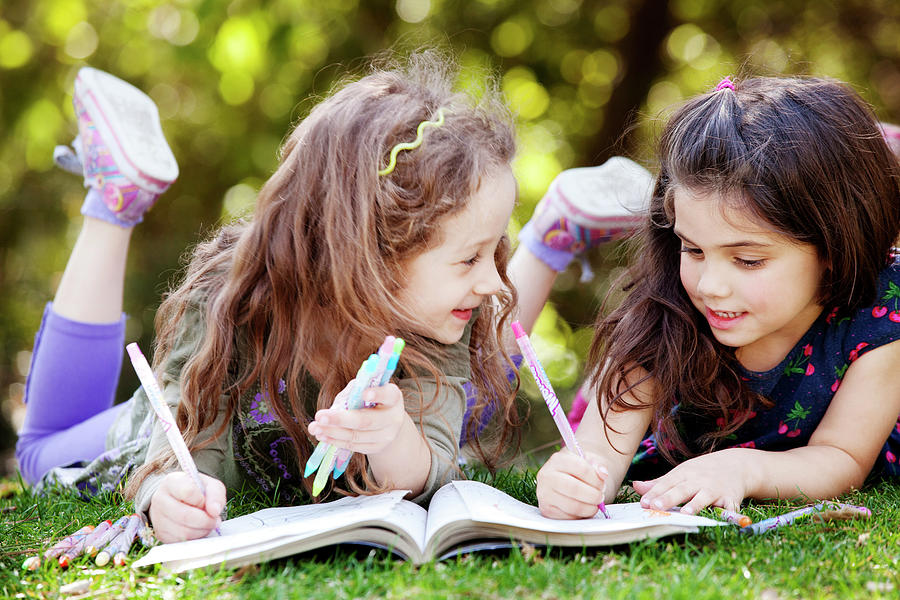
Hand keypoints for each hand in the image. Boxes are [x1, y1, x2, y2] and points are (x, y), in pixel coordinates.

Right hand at [148, 471, 225, 542]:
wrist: (180, 500)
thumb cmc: (197, 491)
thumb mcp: (210, 485)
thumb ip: (215, 494)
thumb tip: (214, 511)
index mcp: (172, 482)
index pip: (188, 491)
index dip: (202, 500)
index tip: (207, 503)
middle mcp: (160, 499)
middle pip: (184, 515)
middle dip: (205, 520)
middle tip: (215, 520)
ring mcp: (157, 518)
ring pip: (182, 531)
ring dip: (201, 530)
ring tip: (208, 524)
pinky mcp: (160, 534)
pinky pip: (180, 541)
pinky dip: (194, 538)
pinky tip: (198, 530)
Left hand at [308, 384, 405, 455]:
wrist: (386, 422)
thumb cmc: (372, 401)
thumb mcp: (366, 389)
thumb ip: (354, 391)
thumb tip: (336, 405)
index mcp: (393, 397)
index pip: (388, 395)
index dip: (377, 394)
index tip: (364, 393)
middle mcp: (393, 418)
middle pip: (366, 420)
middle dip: (340, 419)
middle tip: (319, 417)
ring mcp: (386, 435)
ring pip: (356, 436)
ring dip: (332, 432)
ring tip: (315, 428)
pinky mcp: (377, 448)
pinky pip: (354, 446)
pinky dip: (336, 441)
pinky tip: (323, 435)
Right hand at [536, 448, 608, 518]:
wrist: (564, 479)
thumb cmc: (579, 471)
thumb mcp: (589, 461)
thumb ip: (598, 466)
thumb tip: (603, 474)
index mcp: (557, 460)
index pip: (582, 469)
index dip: (597, 479)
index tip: (602, 484)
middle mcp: (547, 476)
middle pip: (575, 489)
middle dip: (594, 495)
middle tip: (600, 497)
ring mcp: (545, 494)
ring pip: (573, 506)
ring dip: (589, 508)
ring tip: (594, 504)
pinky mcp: (547, 510)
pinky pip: (569, 517)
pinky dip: (581, 516)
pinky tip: (584, 509)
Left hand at [632, 448, 749, 514]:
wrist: (736, 465)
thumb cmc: (702, 472)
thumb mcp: (681, 473)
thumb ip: (659, 483)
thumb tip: (636, 486)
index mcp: (683, 474)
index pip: (666, 484)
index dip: (654, 494)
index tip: (643, 503)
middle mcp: (698, 480)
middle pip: (681, 490)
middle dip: (669, 498)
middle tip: (656, 507)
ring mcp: (715, 489)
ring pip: (703, 497)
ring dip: (695, 505)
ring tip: (685, 513)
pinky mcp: (730, 498)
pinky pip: (728, 507)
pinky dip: (726, 513)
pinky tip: (719, 518)